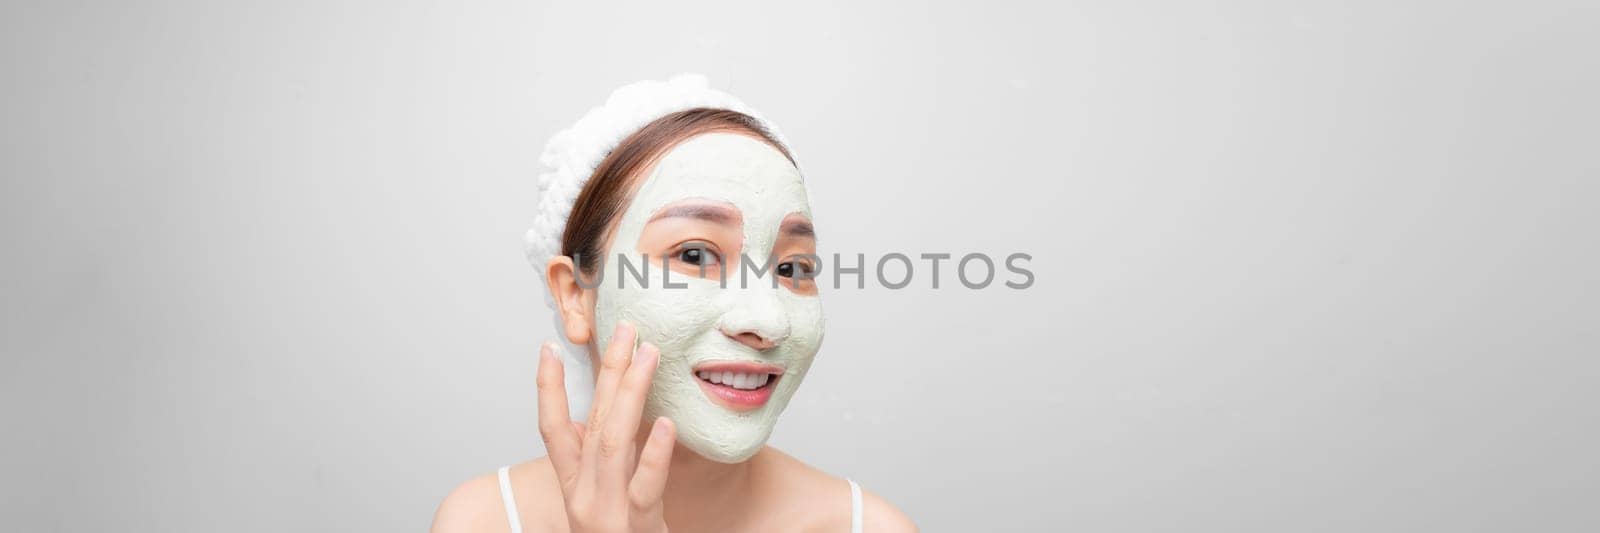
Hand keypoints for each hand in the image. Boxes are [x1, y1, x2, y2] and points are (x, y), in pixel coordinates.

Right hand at [538, 322, 676, 532]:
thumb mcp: (603, 504)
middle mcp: (584, 496)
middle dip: (607, 371)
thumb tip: (612, 420)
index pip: (552, 431)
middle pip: (592, 422)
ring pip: (615, 442)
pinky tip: (668, 424)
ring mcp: (608, 513)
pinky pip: (646, 488)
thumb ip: (604, 466)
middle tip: (625, 328)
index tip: (548, 347)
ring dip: (631, 394)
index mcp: (574, 488)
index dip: (547, 389)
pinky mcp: (637, 529)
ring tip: (647, 354)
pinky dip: (656, 455)